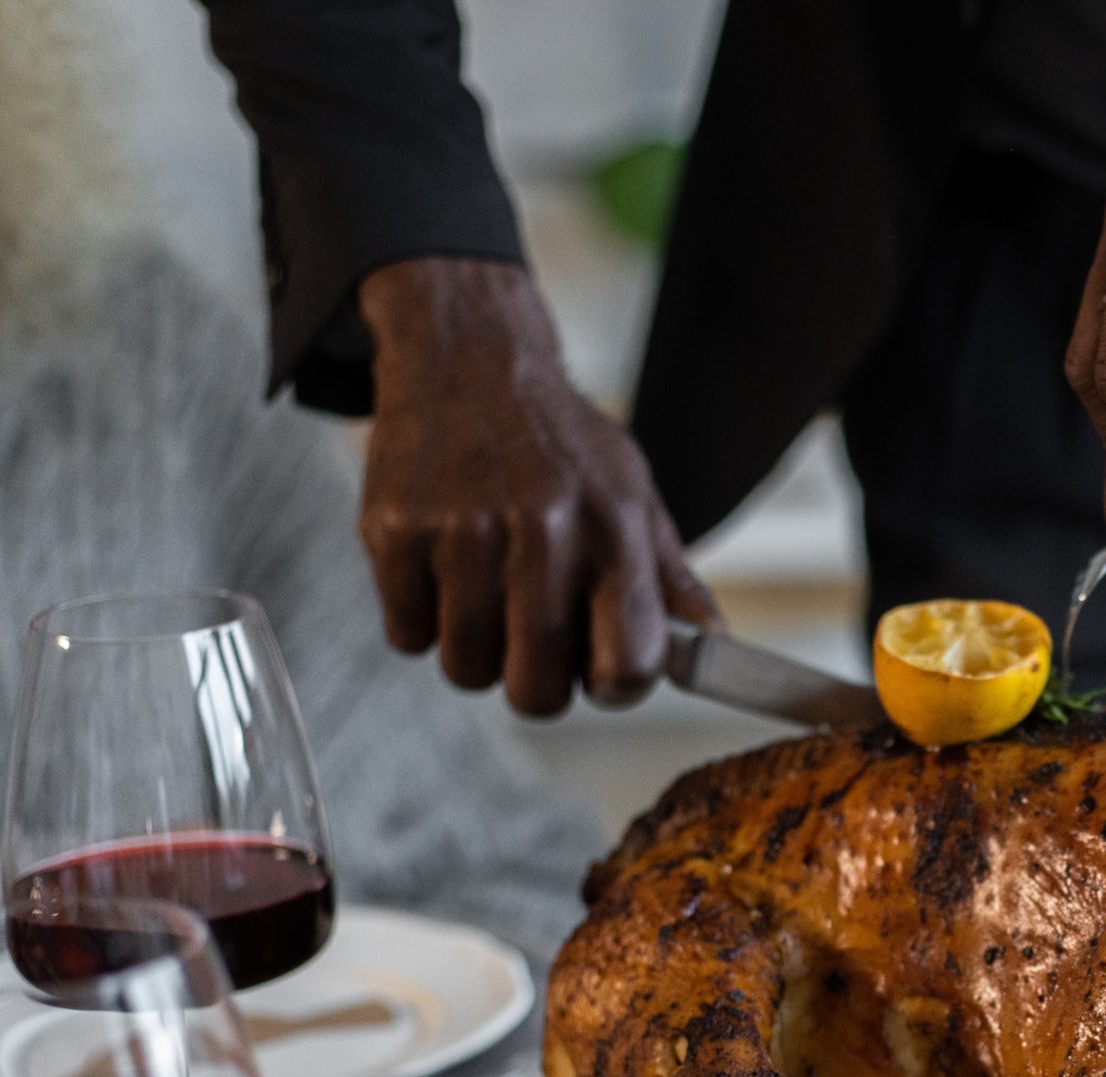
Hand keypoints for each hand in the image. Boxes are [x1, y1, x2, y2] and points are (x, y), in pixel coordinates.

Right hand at [355, 258, 718, 714]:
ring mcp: (462, 530)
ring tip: (485, 592)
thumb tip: (712, 642)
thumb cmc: (558, 442)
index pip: (628, 664)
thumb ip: (668, 576)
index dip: (614, 686)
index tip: (599, 672)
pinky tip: (441, 569)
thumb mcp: (631, 492)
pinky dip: (421, 619)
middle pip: (535, 691)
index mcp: (614, 528)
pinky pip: (406, 636)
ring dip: (474, 650)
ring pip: (466, 669)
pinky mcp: (393, 529)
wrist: (468, 356)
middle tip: (531, 640)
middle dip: (534, 684)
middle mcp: (543, 528)